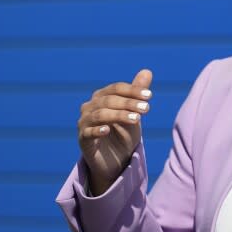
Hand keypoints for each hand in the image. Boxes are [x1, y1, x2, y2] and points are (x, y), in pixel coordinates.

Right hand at [77, 69, 152, 194]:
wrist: (115, 160)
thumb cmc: (124, 132)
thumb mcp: (134, 113)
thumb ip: (138, 92)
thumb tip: (147, 70)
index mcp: (102, 97)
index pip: (116, 89)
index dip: (132, 91)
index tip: (149, 96)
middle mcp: (90, 107)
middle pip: (108, 100)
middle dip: (128, 103)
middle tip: (146, 108)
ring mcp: (84, 122)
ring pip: (100, 115)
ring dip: (119, 115)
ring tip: (136, 120)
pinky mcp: (82, 139)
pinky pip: (87, 132)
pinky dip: (97, 130)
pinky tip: (108, 130)